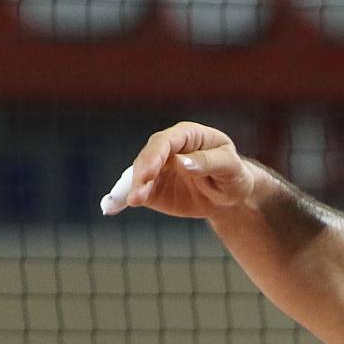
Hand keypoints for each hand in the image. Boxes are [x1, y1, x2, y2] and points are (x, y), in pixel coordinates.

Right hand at [100, 121, 254, 218]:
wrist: (231, 195)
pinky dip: (122, 198)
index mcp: (187, 135)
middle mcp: (167, 149)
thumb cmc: (234, 175)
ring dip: (131, 189)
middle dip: (141, 175)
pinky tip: (110, 208)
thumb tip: (181, 161)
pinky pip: (136, 191)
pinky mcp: (153, 187)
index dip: (154, 156)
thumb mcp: (230, 167)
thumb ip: (208, 162)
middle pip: (148, 158)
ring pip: (138, 176)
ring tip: (131, 202)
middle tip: (138, 193)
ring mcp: (158, 168)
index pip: (165, 141)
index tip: (149, 173)